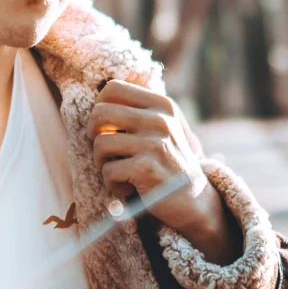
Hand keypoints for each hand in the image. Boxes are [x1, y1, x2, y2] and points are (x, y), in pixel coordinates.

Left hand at [91, 79, 238, 260]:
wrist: (193, 199)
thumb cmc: (165, 162)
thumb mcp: (158, 128)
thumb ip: (134, 112)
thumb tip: (96, 103)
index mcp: (161, 104)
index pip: (112, 89)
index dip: (99, 108)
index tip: (106, 127)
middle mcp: (160, 119)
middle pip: (99, 113)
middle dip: (94, 135)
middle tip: (106, 151)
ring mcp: (154, 143)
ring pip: (100, 144)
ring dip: (103, 163)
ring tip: (120, 171)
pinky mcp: (146, 168)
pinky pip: (108, 171)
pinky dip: (113, 184)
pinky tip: (129, 188)